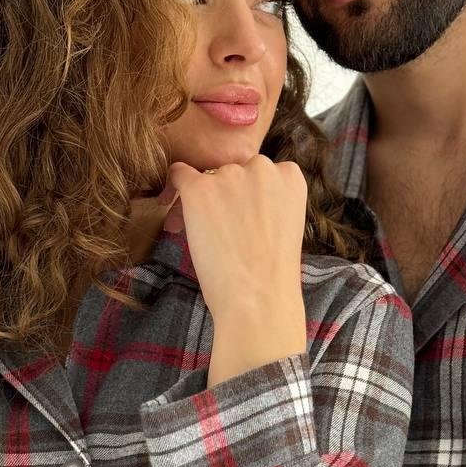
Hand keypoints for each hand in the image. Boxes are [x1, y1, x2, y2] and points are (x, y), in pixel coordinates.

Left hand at [159, 157, 307, 384]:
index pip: (262, 171)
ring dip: (205, 198)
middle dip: (227, 194)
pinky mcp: (200, 189)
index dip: (249, 195)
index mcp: (290, 176)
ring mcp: (230, 176)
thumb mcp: (284, 225)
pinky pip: (179, 174)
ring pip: (208, 177)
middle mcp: (262, 167)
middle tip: (223, 228)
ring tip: (207, 234)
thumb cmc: (272, 274)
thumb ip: (267, 201)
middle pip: (234, 171)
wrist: (258, 299)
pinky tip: (175, 207)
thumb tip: (237, 195)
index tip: (243, 217)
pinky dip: (175, 189)